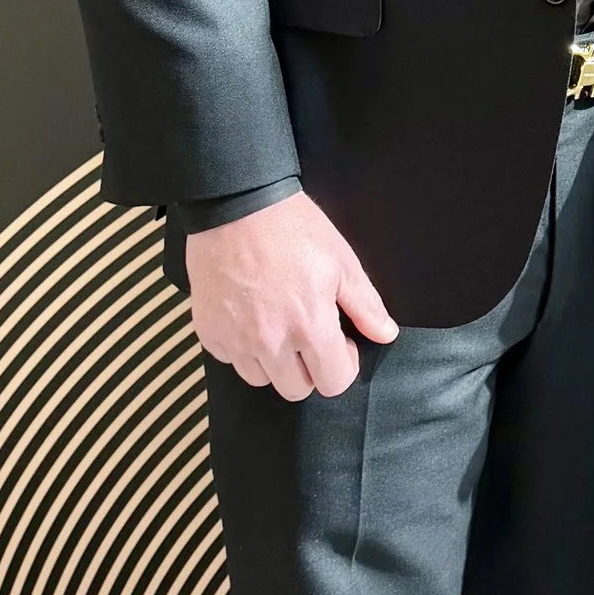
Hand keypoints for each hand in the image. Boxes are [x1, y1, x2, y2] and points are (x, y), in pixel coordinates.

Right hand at [186, 190, 397, 396]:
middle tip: (308, 333)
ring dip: (274, 362)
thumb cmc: (293, 228)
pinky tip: (250, 316)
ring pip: (260, 379)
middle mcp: (270, 342)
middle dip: (309, 368)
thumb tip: (385, 334)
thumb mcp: (341, 261)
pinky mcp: (208, 330)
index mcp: (309, 327)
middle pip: (296, 389)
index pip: (333, 383)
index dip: (342, 364)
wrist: (236, 204)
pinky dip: (241, 347)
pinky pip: (229, 359)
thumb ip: (365, 305)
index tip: (339, 340)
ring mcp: (235, 339)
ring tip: (278, 324)